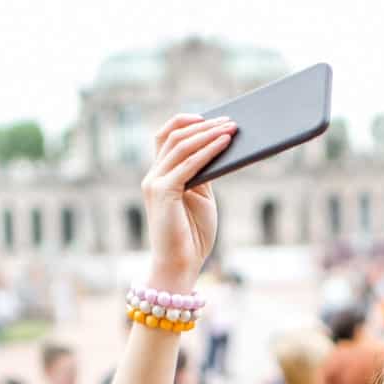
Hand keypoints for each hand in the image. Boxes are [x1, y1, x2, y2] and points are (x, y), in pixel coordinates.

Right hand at [142, 115, 236, 287]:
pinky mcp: (163, 192)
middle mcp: (152, 176)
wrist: (180, 266)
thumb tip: (218, 146)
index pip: (166, 137)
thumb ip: (203, 174)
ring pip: (181, 145)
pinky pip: (188, 164)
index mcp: (160, 176)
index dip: (186, 122)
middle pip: (174, 136)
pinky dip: (208, 151)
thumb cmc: (192, 236)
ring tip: (231, 128)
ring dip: (208, 134)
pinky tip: (224, 144)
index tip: (211, 117)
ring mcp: (155, 183)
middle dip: (204, 125)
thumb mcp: (201, 198)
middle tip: (230, 120)